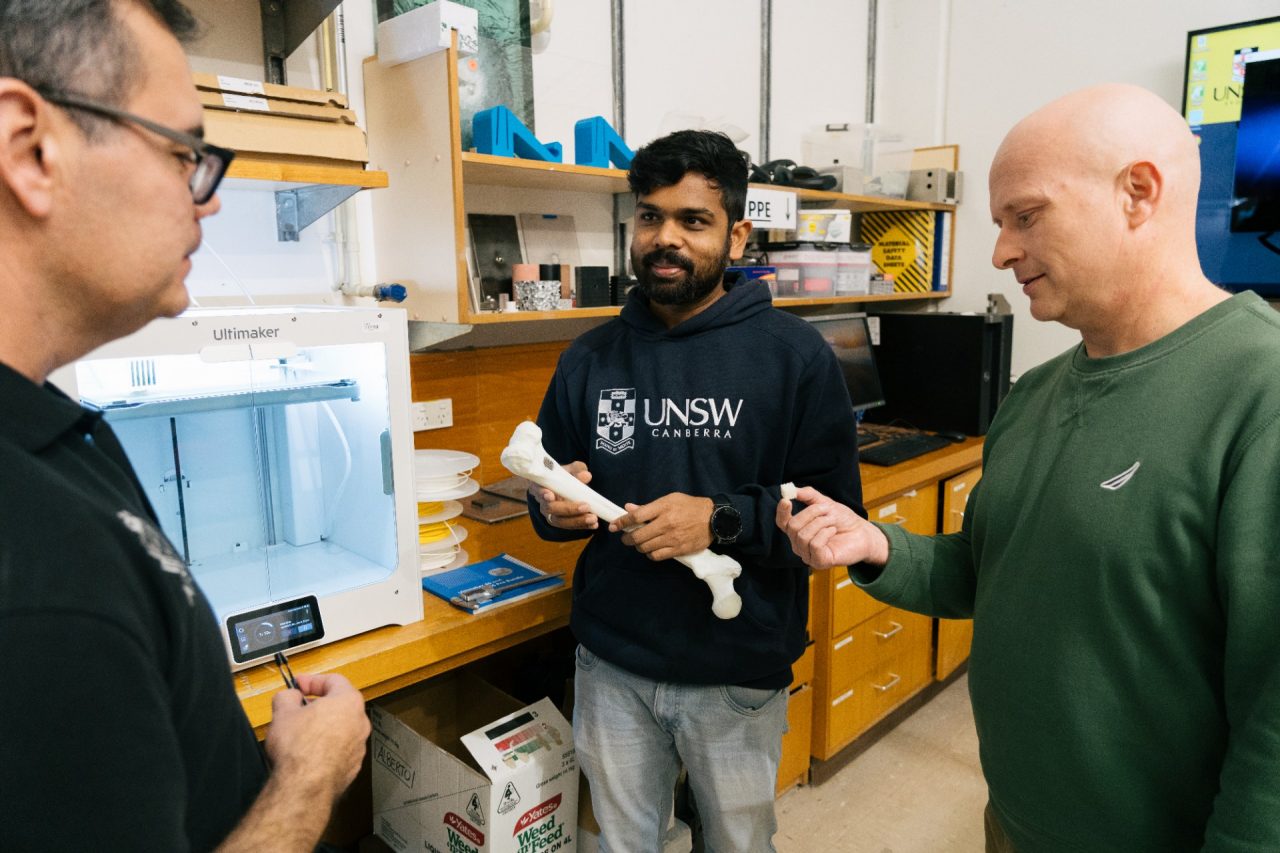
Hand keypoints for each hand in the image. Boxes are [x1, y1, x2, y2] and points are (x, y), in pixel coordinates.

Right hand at [264, 672, 369, 799]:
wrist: (304, 787)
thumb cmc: (298, 749)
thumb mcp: (283, 712)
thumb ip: (288, 696)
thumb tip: (290, 696)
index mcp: (348, 702)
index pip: (334, 680)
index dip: (312, 680)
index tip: (298, 684)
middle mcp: (360, 722)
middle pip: (340, 705)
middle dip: (318, 704)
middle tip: (298, 708)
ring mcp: (359, 746)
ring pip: (341, 728)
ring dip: (323, 727)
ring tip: (300, 733)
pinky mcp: (353, 766)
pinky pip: (340, 749)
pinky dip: (326, 747)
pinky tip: (308, 753)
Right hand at [531, 462, 597, 529]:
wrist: (560, 485)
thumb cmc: (562, 475)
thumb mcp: (569, 469)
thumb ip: (577, 470)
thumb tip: (586, 475)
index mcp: (540, 485)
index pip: (538, 490)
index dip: (543, 493)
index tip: (551, 495)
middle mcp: (542, 502)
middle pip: (550, 509)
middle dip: (569, 509)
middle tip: (586, 506)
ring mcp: (550, 514)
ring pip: (560, 521)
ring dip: (577, 520)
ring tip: (593, 519)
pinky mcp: (560, 521)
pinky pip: (569, 526)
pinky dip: (582, 525)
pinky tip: (594, 524)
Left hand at [610, 493, 713, 560]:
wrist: (714, 519)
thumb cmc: (690, 506)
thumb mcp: (670, 499)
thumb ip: (649, 506)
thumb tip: (629, 508)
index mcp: (663, 507)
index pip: (636, 516)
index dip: (622, 522)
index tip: (613, 525)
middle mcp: (666, 523)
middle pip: (638, 535)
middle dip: (627, 538)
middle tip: (626, 538)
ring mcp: (672, 538)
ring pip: (645, 547)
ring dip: (638, 547)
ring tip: (639, 543)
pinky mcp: (678, 549)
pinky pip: (657, 556)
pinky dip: (650, 554)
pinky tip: (651, 550)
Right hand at [776, 486, 889, 568]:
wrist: (862, 532)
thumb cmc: (843, 519)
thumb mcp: (825, 502)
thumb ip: (807, 495)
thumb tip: (790, 489)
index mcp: (798, 530)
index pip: (782, 523)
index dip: (781, 512)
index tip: (786, 500)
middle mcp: (799, 544)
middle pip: (793, 527)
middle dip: (811, 513)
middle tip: (827, 510)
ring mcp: (808, 555)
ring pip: (803, 536)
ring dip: (821, 523)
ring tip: (832, 522)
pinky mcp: (819, 562)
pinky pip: (814, 545)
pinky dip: (825, 534)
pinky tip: (833, 531)